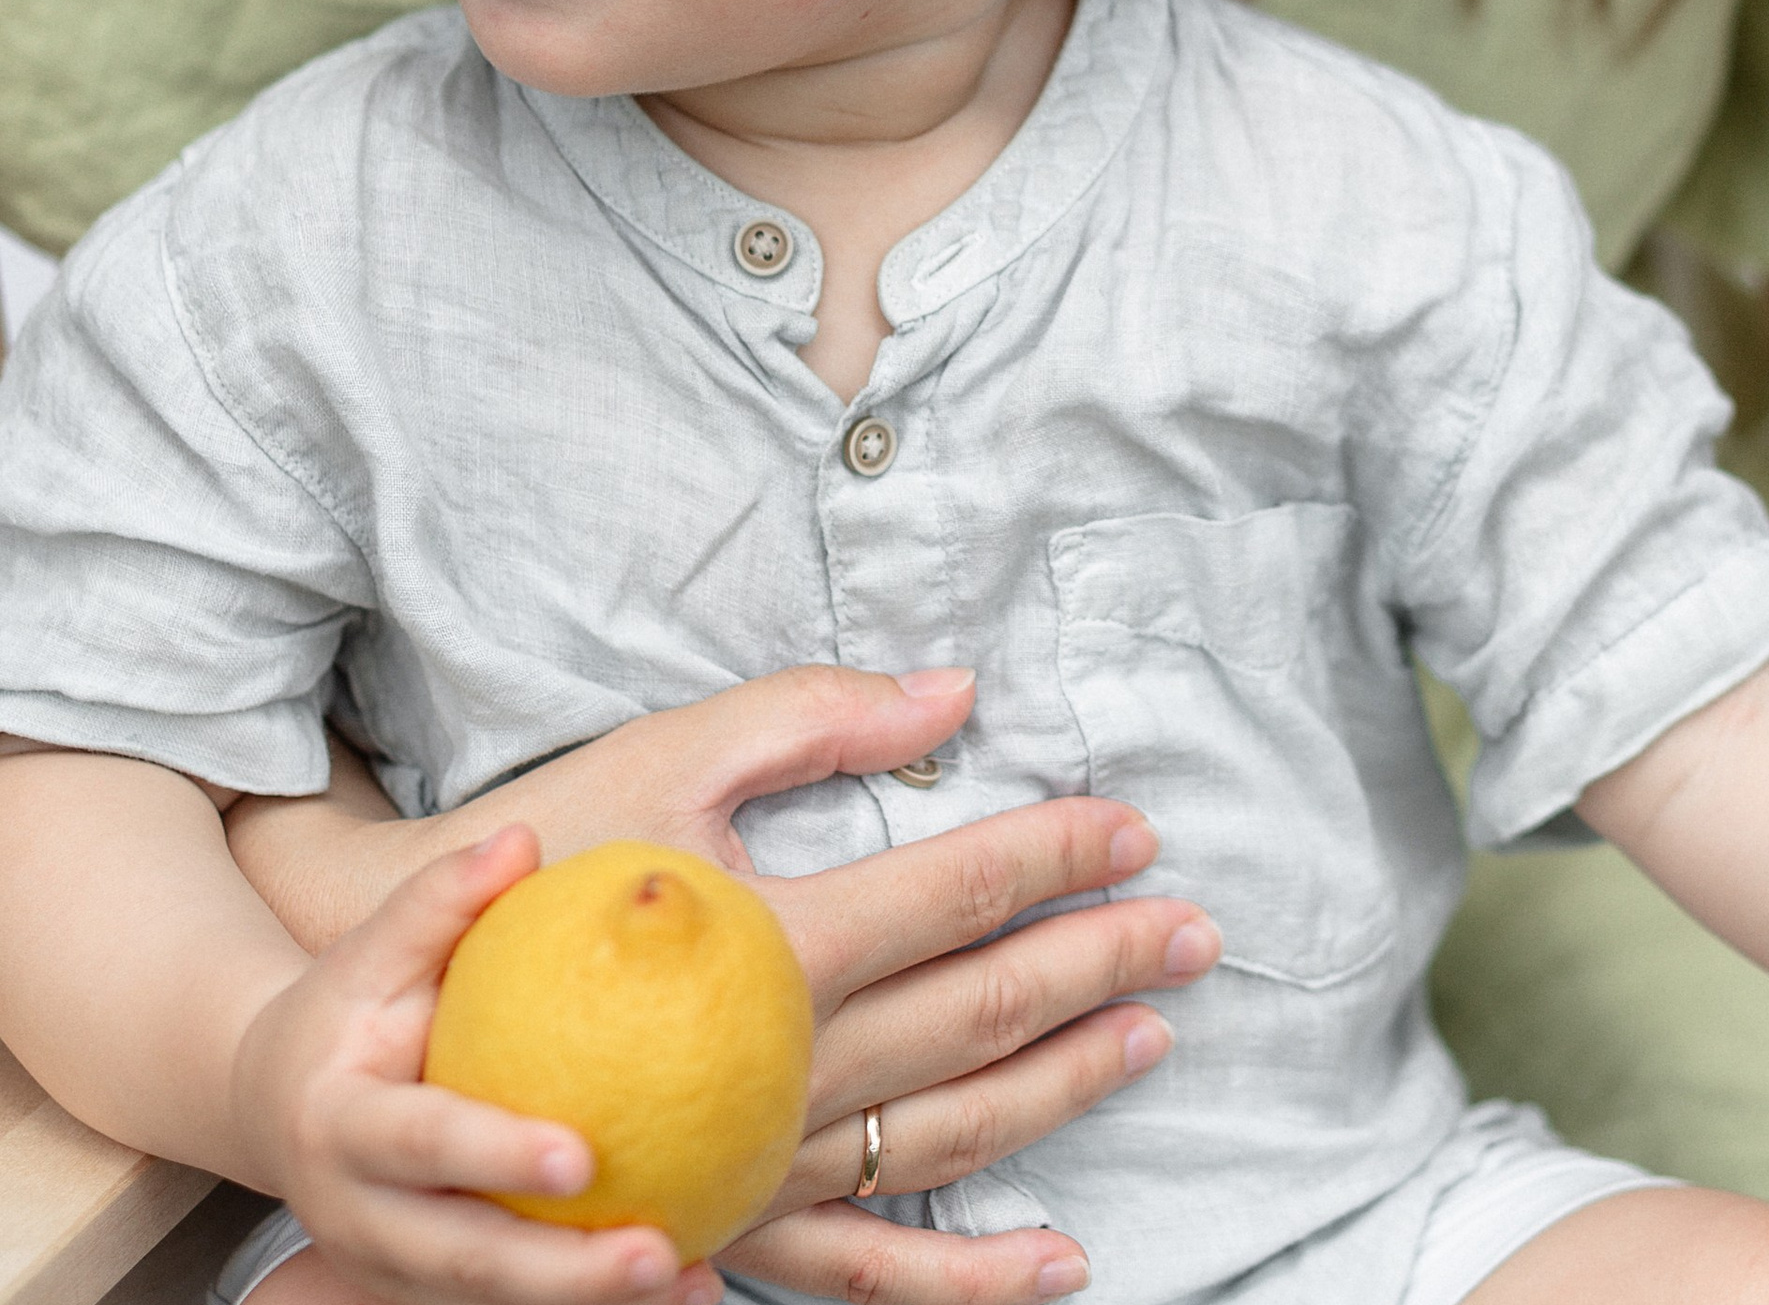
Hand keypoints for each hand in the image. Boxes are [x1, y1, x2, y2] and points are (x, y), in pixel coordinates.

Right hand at [228, 668, 1216, 1303]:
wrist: (403, 1021)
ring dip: (1064, 1085)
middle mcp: (784, 1064)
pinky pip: (868, 1273)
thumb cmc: (544, 871)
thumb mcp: (666, 759)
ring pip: (948, 1132)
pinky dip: (969, 1276)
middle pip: (978, 1011)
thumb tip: (954, 691)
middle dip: (1100, 963)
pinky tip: (1060, 1261)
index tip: (1137, 829)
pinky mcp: (736, 1217)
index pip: (958, 890)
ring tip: (1151, 1034)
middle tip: (1194, 927)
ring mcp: (762, 1158)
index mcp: (775, 944)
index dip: (1058, 854)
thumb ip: (814, 718)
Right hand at [232, 825, 720, 1304]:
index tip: (583, 1154)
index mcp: (342, 1128)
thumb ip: (441, 900)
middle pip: (462, 1259)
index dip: (498, 1154)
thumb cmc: (348, 1006)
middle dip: (560, 1273)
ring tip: (695, 1283)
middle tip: (657, 1255)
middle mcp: (359, 1216)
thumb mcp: (374, 949)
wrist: (269, 1103)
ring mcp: (389, 1269)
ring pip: (489, 1303)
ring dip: (588, 1304)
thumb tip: (522, 841)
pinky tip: (691, 1284)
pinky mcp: (423, 1293)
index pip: (426, 1145)